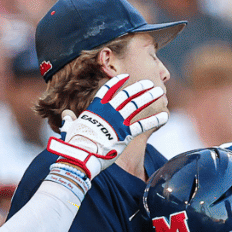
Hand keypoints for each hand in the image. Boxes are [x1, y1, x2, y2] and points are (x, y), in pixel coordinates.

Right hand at [46, 74, 167, 178]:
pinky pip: (143, 124)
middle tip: (150, 83)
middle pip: (127, 95)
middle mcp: (109, 111)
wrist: (82, 155)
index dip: (118, 82)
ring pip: (137, 105)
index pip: (108, 90)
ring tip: (159, 92)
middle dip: (139, 88)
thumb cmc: (74, 143)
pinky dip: (155, 119)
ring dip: (149, 97)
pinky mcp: (126, 133)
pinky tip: (165, 115)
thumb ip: (69, 119)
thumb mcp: (70, 128)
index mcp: (96, 108)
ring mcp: (118, 121)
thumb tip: (66, 115)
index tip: (126, 76)